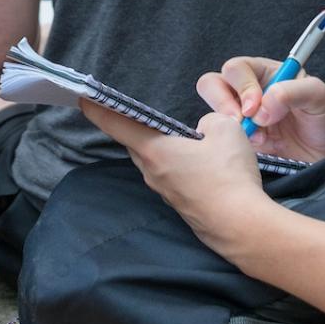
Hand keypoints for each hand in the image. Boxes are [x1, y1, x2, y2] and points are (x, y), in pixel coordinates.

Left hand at [80, 101, 275, 252]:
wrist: (242, 225)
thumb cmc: (229, 174)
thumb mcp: (225, 130)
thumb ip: (210, 122)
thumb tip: (204, 132)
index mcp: (154, 151)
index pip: (117, 124)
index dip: (98, 109)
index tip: (82, 98)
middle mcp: (152, 173)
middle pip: (136, 144)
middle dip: (138, 128)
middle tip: (141, 114)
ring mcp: (165, 192)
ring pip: (156, 162)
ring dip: (164, 149)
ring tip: (186, 139)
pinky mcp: (181, 205)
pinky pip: (173, 178)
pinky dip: (180, 167)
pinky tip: (203, 166)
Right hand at [196, 56, 324, 163]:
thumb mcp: (318, 94)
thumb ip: (291, 92)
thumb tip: (261, 109)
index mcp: (264, 72)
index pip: (236, 69)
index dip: (241, 87)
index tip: (255, 108)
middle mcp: (249, 91)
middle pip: (213, 84)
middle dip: (222, 103)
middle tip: (241, 122)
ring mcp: (245, 116)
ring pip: (214, 111)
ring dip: (227, 125)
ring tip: (255, 137)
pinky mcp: (246, 139)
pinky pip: (224, 137)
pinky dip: (234, 143)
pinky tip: (257, 147)